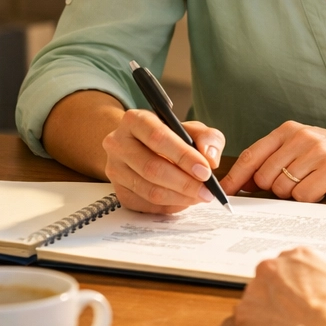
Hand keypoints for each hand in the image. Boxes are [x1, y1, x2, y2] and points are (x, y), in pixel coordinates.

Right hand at [101, 109, 224, 213]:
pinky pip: (148, 205)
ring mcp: (115, 169)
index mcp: (134, 120)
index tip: (205, 171)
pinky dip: (171, 205)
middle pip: (152, 168)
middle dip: (185, 183)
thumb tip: (210, 158)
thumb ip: (207, 138)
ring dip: (180, 197)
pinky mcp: (119, 191)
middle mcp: (118, 143)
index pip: (157, 137)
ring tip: (199, 196)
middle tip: (207, 191)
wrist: (140, 147)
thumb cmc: (169, 137)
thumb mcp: (191, 129)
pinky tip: (183, 200)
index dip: (183, 156)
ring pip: (150, 190)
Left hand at [222, 121, 325, 201]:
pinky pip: (305, 195)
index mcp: (289, 131)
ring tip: (313, 184)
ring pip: (283, 189)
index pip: (252, 155)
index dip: (235, 177)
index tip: (224, 193)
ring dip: (294, 195)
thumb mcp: (305, 146)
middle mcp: (300, 138)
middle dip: (273, 190)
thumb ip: (277, 158)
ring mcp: (317, 153)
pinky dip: (311, 199)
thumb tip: (246, 181)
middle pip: (265, 177)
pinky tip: (324, 189)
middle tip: (295, 186)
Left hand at [235, 247, 325, 325]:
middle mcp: (272, 266)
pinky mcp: (244, 313)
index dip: (304, 282)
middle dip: (283, 293)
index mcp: (300, 255)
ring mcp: (254, 289)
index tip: (310, 294)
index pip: (296, 264)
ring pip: (258, 297)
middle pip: (273, 277)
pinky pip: (247, 319)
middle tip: (299, 311)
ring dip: (269, 309)